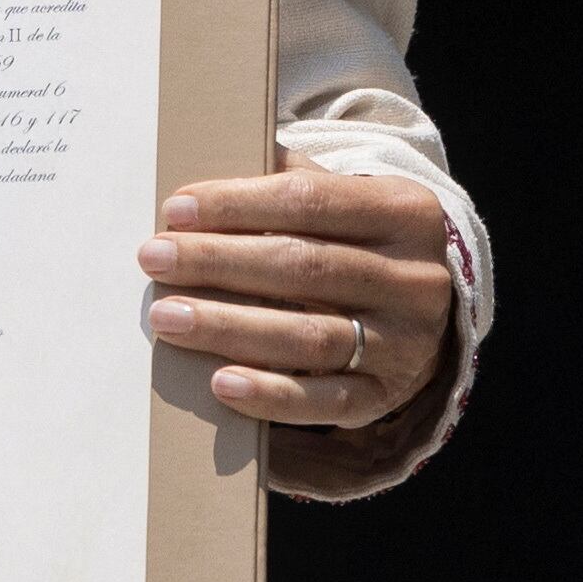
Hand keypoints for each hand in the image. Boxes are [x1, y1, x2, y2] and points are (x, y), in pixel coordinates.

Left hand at [139, 166, 456, 464]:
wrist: (429, 312)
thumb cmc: (359, 241)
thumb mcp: (347, 197)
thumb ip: (288, 179)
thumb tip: (207, 184)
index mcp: (402, 211)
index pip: (309, 199)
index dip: (237, 204)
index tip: (175, 210)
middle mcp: (413, 278)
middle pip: (303, 266)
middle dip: (219, 262)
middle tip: (154, 258)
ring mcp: (405, 343)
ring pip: (310, 336)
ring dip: (229, 327)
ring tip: (167, 318)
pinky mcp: (388, 395)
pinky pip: (328, 402)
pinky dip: (272, 395)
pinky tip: (221, 383)